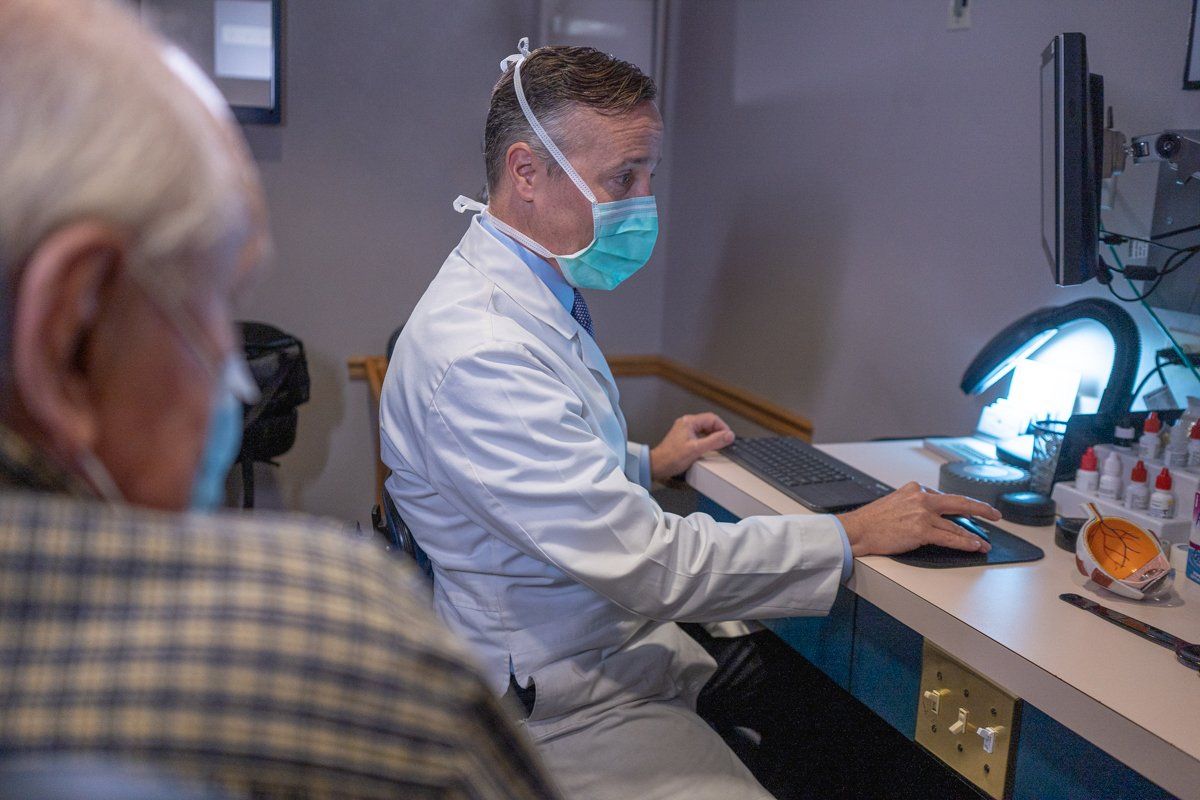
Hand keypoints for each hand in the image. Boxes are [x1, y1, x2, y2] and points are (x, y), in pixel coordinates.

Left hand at [650, 413, 734, 481]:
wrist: (657, 466)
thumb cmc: (671, 458)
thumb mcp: (696, 449)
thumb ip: (714, 441)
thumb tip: (728, 435)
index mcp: (689, 422)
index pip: (712, 418)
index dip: (723, 427)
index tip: (729, 437)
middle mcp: (686, 423)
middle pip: (709, 423)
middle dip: (719, 432)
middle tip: (725, 442)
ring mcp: (685, 430)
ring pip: (705, 429)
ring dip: (713, 436)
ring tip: (718, 446)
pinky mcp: (684, 438)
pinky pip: (700, 435)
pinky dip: (707, 440)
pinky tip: (709, 448)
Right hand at [836, 482, 999, 556]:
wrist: (857, 530)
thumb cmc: (872, 520)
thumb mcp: (895, 502)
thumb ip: (914, 505)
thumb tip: (931, 514)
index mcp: (915, 489)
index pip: (945, 497)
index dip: (962, 507)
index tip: (972, 511)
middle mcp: (921, 498)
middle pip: (959, 502)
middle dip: (981, 509)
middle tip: (995, 515)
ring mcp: (922, 514)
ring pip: (955, 525)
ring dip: (973, 536)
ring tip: (983, 543)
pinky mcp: (921, 531)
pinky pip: (949, 537)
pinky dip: (964, 542)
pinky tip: (973, 546)